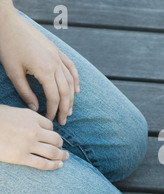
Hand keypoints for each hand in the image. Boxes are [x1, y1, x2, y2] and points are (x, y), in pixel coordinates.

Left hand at [0, 5, 78, 124]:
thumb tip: (35, 108)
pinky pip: (71, 68)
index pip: (53, 97)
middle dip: (64, 108)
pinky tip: (76, 90)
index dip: (52, 111)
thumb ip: (25, 92)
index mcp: (45, 70)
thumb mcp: (13, 72)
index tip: (49, 120)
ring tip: (69, 110)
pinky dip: (75, 80)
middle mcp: (56, 64)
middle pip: (65, 92)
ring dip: (71, 98)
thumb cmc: (8, 46)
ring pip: (70, 81)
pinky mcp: (57, 51)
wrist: (9, 23)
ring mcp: (58, 57)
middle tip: (63, 121)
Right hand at [0, 105, 68, 169]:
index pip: (49, 126)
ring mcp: (28, 144)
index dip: (51, 132)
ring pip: (53, 152)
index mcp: (30, 116)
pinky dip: (54, 165)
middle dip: (60, 145)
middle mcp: (33, 130)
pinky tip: (59, 166)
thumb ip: (24, 118)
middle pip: (56, 139)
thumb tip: (34, 126)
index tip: (50, 138)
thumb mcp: (11, 112)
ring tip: (64, 157)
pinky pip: (43, 164)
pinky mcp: (21, 157)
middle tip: (62, 149)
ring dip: (62, 156)